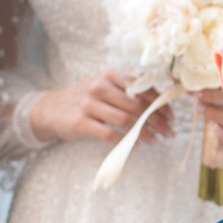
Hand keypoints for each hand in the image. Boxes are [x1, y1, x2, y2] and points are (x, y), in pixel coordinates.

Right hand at [31, 72, 171, 145]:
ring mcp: (89, 105)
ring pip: (125, 120)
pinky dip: (125, 141)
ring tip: (155, 141)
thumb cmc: (84, 100)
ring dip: (144, 133)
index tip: (172, 117)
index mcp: (110, 76)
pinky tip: (135, 146)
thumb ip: (126, 92)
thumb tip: (159, 105)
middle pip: (137, 105)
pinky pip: (109, 134)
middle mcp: (100, 87)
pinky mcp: (80, 123)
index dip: (161, 103)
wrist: (50, 109)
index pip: (142, 88)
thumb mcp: (103, 88)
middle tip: (169, 132)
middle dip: (157, 120)